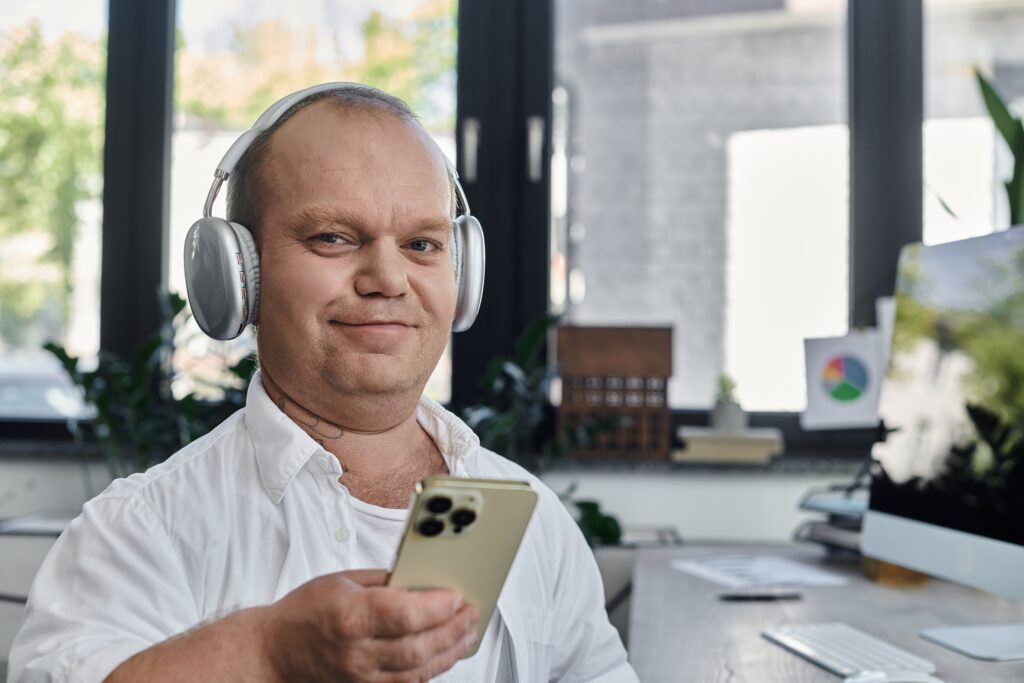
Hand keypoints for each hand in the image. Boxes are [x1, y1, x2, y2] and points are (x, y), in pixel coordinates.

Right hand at [261, 569, 478, 682]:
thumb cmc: (304, 612)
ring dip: (450, 652)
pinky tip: (445, 654)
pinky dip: (431, 669)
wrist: (273, 652)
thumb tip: (422, 578)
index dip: (437, 607)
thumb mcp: (342, 580)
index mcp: (349, 616)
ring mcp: (360, 677)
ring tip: (468, 633)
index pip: (404, 614)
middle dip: (453, 629)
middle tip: (471, 612)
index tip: (456, 595)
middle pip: (418, 647)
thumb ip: (384, 580)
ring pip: (418, 671)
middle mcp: (356, 652)